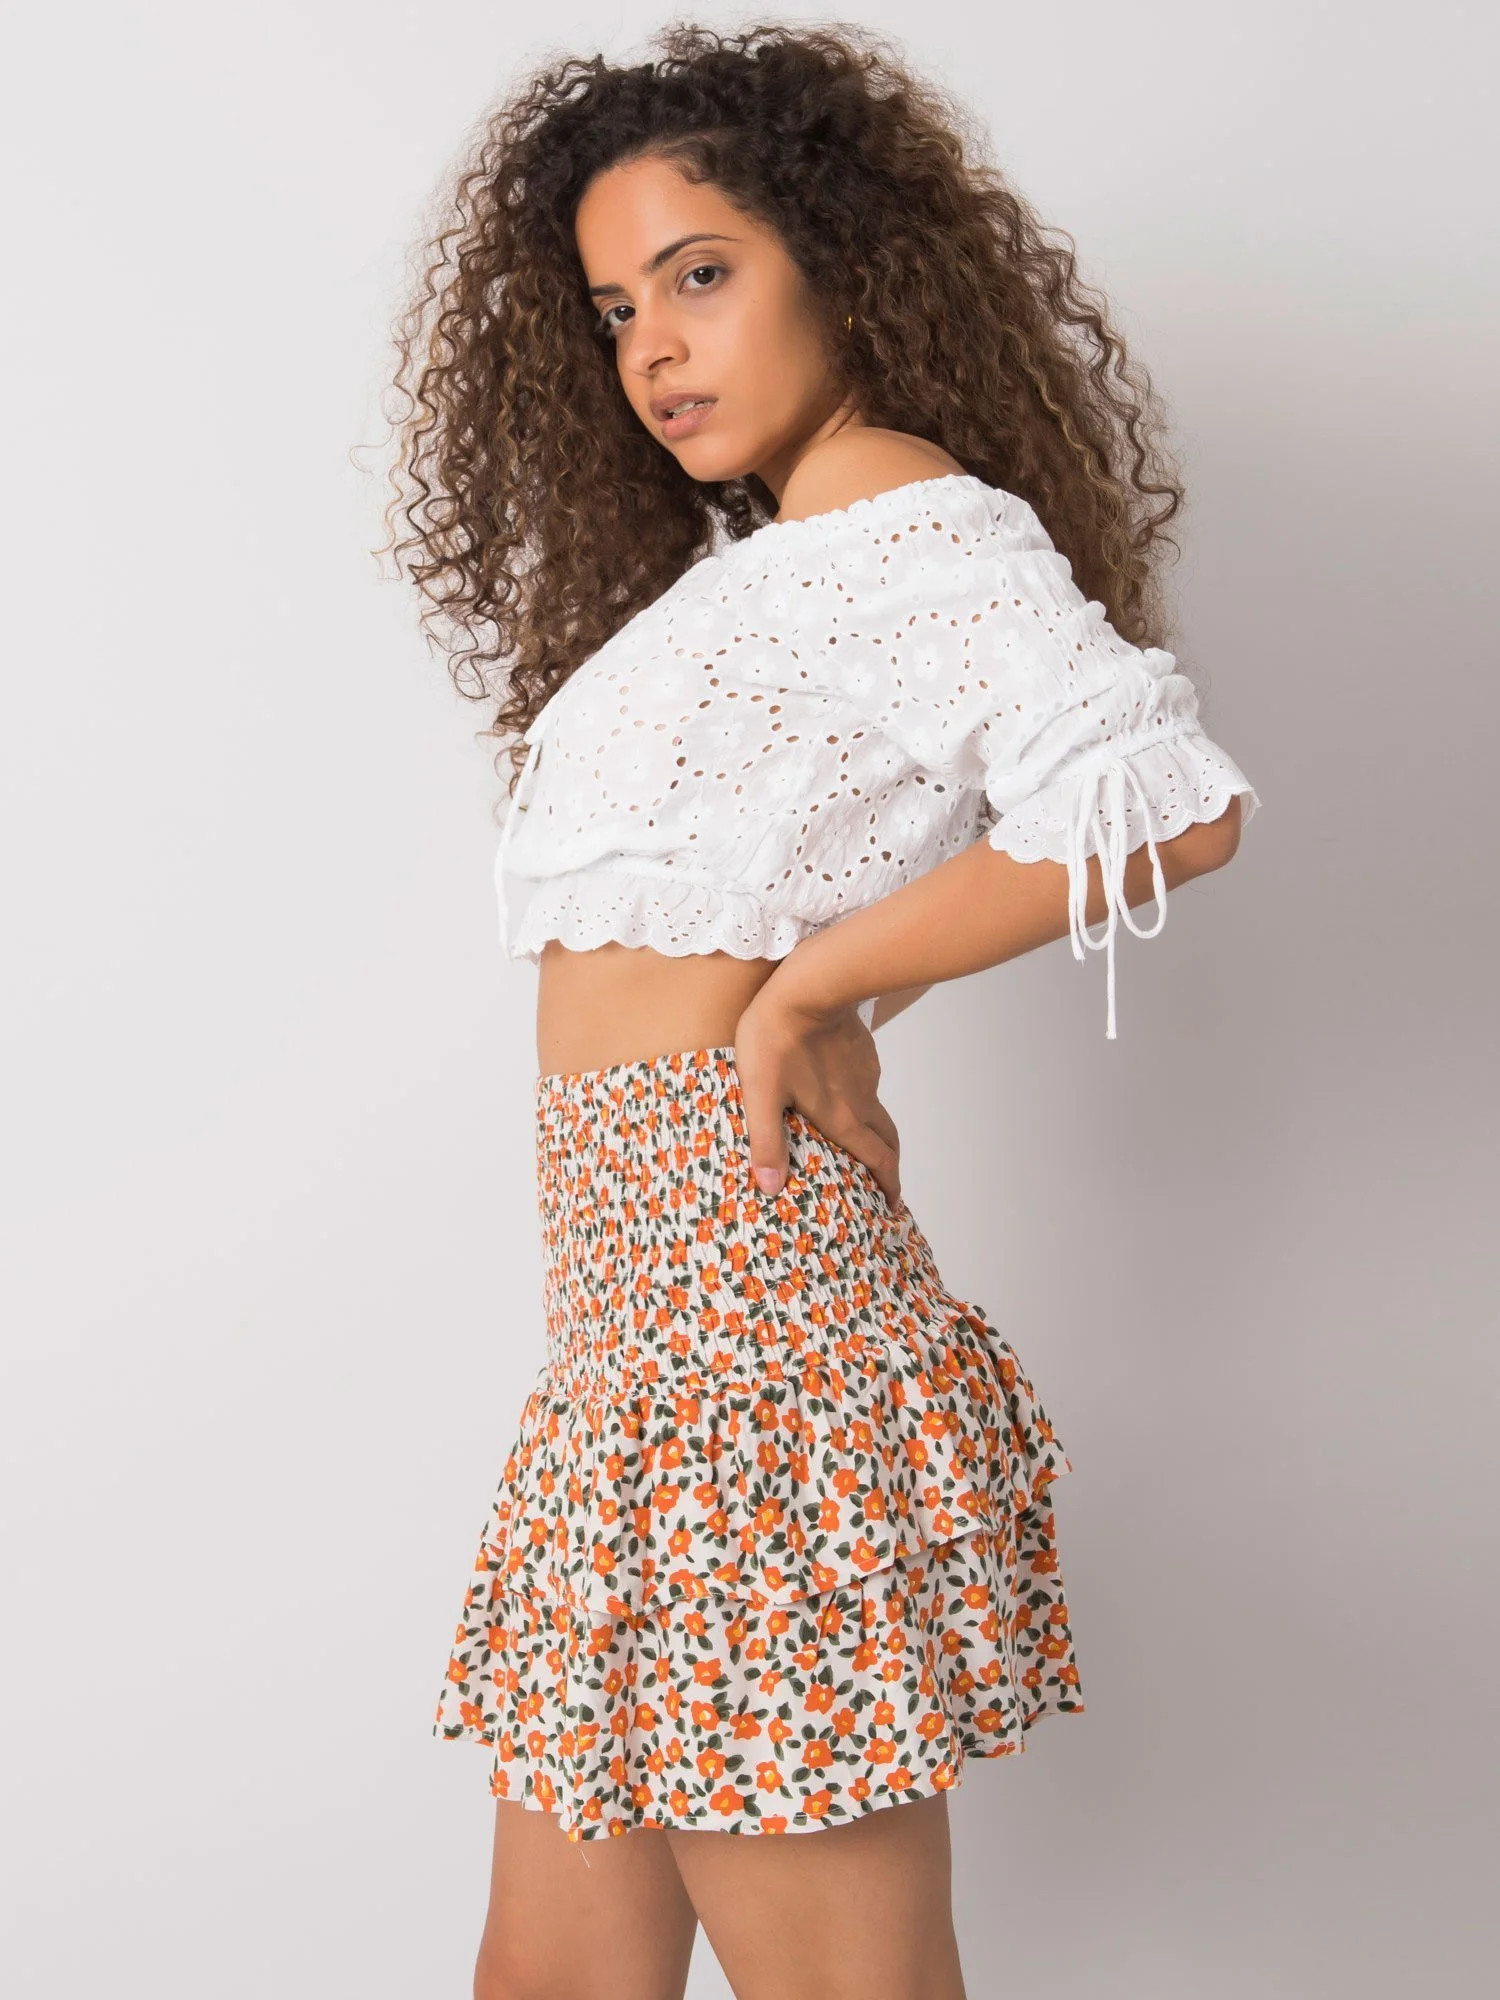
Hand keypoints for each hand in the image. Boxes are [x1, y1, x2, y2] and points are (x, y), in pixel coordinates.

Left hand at [733, 988, 902, 1209]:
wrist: (808, 985)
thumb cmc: (777, 1040)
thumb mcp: (760, 1095)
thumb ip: (766, 1141)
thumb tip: (770, 1187)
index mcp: (843, 1118)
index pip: (879, 1160)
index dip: (890, 1186)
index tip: (894, 1204)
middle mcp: (862, 1100)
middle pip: (888, 1139)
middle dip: (890, 1164)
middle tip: (884, 1180)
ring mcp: (866, 1073)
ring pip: (875, 1109)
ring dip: (872, 1129)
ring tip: (852, 1137)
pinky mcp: (862, 1049)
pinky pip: (866, 1082)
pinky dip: (861, 1097)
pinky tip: (839, 1091)